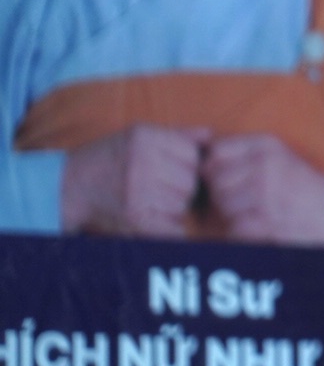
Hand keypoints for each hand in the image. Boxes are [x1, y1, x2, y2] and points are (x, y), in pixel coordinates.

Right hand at [61, 124, 209, 236]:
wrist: (69, 186)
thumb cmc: (110, 158)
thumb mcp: (139, 136)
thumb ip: (177, 135)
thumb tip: (211, 136)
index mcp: (146, 138)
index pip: (193, 154)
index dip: (188, 165)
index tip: (173, 171)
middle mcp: (143, 163)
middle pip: (190, 181)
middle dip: (181, 188)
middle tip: (160, 190)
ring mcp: (139, 191)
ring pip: (182, 204)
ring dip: (173, 208)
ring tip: (151, 203)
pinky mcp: (135, 217)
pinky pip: (173, 228)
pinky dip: (172, 230)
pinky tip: (158, 223)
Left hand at [202, 134, 323, 245]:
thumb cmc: (299, 189)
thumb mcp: (278, 158)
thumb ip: (243, 154)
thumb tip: (200, 162)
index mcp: (266, 146)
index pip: (216, 154)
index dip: (214, 172)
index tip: (227, 182)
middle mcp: (266, 165)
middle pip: (215, 181)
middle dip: (222, 196)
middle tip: (244, 204)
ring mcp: (266, 193)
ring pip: (222, 205)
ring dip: (232, 216)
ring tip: (255, 215)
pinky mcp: (267, 221)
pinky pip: (234, 228)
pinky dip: (242, 235)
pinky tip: (259, 230)